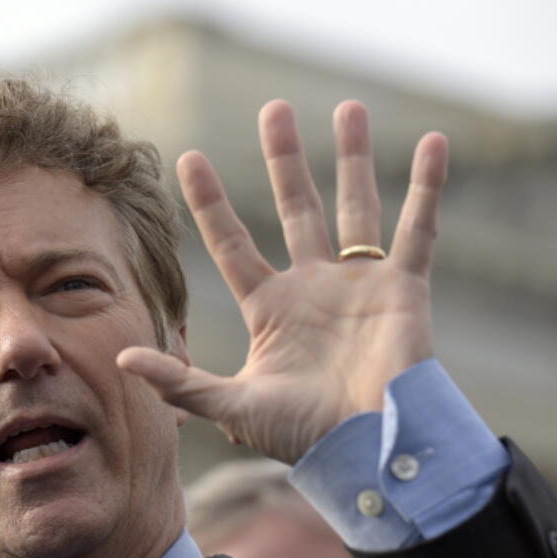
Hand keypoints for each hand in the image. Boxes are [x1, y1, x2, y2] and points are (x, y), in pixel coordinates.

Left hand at [118, 100, 448, 464]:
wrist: (367, 450)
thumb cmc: (302, 436)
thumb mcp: (232, 405)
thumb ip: (180, 381)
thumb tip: (121, 358)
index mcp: (271, 308)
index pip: (233, 243)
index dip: (211, 203)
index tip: (190, 159)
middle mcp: (313, 287)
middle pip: (296, 208)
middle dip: (284, 160)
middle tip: (276, 110)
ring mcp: (359, 285)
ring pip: (355, 206)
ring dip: (353, 158)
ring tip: (350, 107)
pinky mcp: (404, 289)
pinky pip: (417, 229)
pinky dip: (426, 188)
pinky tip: (434, 143)